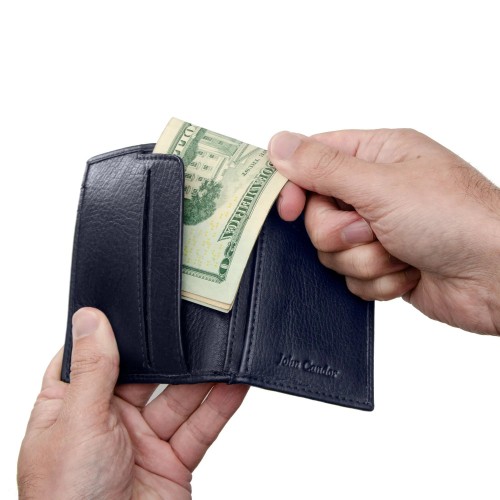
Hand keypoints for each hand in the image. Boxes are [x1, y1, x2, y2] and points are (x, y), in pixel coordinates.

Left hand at [18, 308, 247, 498]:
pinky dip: (220, 405)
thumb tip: (91, 318)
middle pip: (146, 373)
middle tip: (196, 320)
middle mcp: (107, 420)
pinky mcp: (172, 461)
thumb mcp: (77, 424)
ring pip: (179, 398)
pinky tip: (234, 383)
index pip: (94, 356)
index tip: (141, 302)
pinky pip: (200, 427)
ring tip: (224, 348)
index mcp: (70, 407)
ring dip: (203, 377)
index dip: (117, 331)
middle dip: (171, 353)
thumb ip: (92, 370)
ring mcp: (142, 441)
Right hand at [269, 129, 499, 334]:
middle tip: (371, 230)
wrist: (499, 278)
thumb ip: (324, 167)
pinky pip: (351, 276)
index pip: (313, 160)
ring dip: (364, 259)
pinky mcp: (383, 264)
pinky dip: (378, 280)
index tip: (288, 209)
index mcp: (377, 156)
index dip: (294, 185)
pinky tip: (408, 272)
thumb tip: (279, 144)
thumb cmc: (457, 219)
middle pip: (317, 214)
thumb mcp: (382, 186)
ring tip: (400, 252)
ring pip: (331, 251)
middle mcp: (375, 191)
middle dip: (340, 232)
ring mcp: (378, 230)